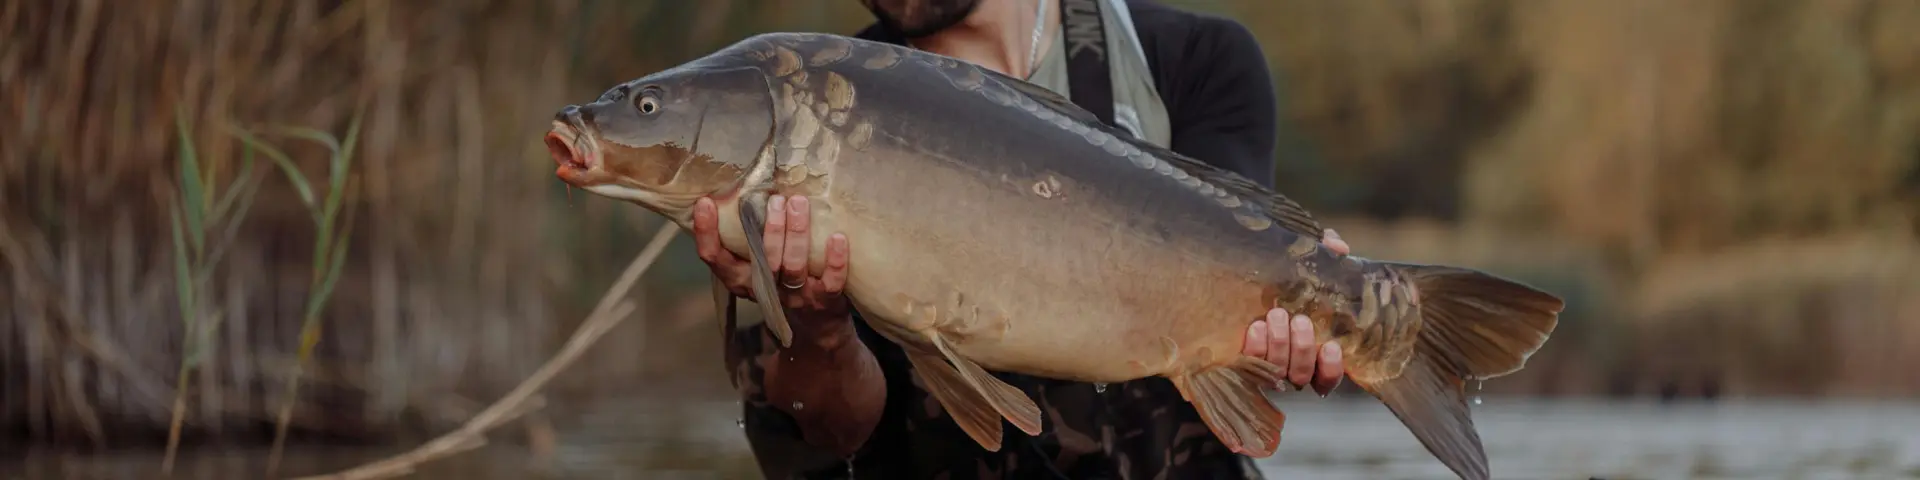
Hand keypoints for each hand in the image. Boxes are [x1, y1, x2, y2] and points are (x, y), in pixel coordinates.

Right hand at [692, 195, 851, 321]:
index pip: (715, 259)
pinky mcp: (824, 299)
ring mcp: (795, 296)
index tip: (705, 203)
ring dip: (796, 234)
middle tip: (775, 198)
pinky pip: (830, 281)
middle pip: (762, 260)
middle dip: (769, 229)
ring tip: (799, 203)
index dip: (706, 233)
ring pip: (793, 267)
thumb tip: (738, 186)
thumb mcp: (757, 261)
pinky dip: (835, 260)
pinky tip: (837, 237)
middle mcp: (764, 288)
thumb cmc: (780, 278)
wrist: (816, 321)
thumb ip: (747, 234)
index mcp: (741, 278)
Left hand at [1242, 228, 1349, 395]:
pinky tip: (1256, 327)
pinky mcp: (1243, 358)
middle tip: (1299, 321)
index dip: (1332, 368)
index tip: (1331, 346)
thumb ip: (1326, 253)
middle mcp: (1291, 363)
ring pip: (1277, 371)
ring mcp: (1266, 362)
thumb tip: (1338, 246)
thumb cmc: (1286, 275)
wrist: (1242, 273)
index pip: (1328, 376)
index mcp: (1315, 350)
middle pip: (1302, 374)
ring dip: (1280, 345)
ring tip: (1276, 315)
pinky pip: (1249, 364)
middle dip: (1302, 349)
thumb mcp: (1308, 262)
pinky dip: (1255, 348)